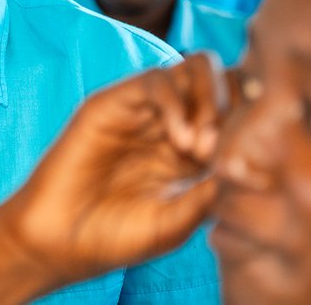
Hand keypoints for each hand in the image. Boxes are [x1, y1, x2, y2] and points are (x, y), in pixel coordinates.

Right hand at [0, 55, 228, 290]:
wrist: (60, 241)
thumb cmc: (116, 239)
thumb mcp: (177, 224)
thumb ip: (210, 195)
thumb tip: (247, 165)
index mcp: (193, 153)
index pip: (237, 112)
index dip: (250, 124)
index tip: (248, 158)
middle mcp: (173, 124)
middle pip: (223, 81)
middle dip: (233, 105)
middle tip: (220, 147)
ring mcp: (144, 111)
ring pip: (193, 70)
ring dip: (208, 99)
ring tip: (199, 145)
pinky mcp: (114, 102)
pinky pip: (156, 80)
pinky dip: (177, 101)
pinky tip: (179, 139)